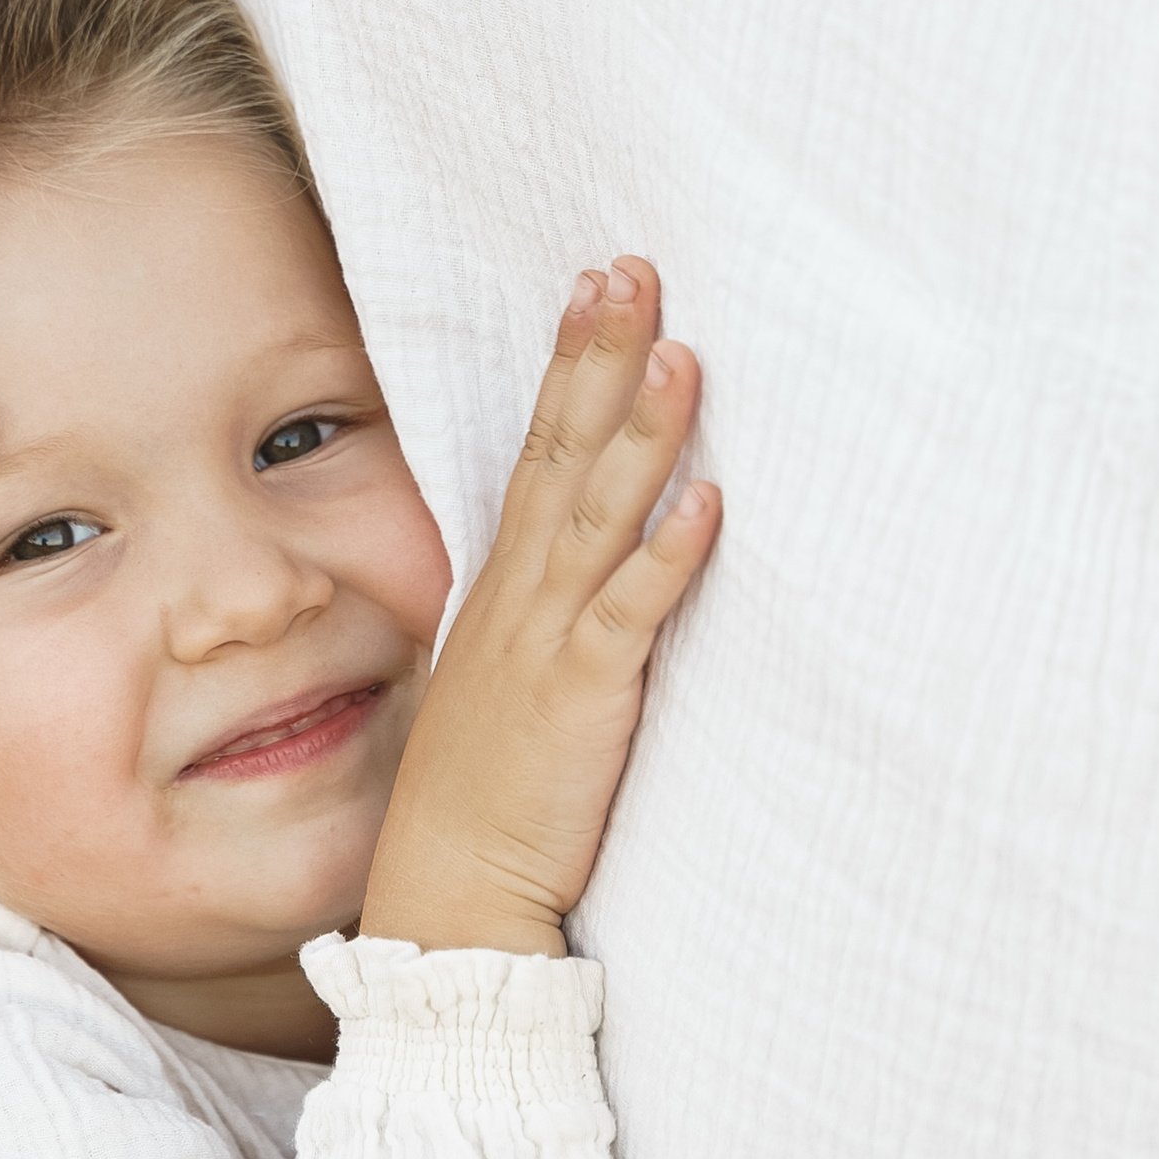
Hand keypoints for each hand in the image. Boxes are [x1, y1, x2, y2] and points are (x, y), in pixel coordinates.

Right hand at [361, 259, 718, 957]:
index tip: (598, 282)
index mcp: (505, 587)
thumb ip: (542, 612)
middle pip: (563, 451)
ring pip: (598, 515)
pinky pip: (628, 615)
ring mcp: (547, 641)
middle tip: (632, 269)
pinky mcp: (582, 697)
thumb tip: (583, 561)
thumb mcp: (503, 677)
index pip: (538, 447)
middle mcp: (521, 596)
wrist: (450, 888)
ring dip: (642, 433)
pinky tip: (707, 504)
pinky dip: (667, 558)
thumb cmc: (481, 793)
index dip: (571, 363)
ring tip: (683, 353)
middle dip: (599, 357)